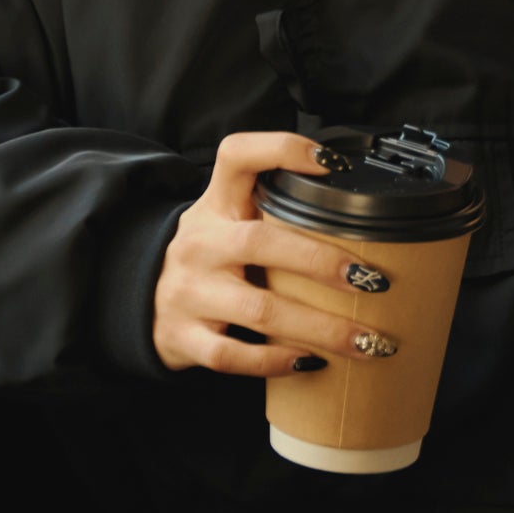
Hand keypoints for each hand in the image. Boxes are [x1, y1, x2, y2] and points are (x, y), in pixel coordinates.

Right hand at [153, 132, 385, 375]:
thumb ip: (273, 212)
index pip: (237, 156)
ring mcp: (189, 292)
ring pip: (258, 309)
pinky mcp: (184, 338)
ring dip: (320, 328)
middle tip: (372, 279)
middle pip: (260, 242)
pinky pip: (233, 355)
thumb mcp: (227, 222)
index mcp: (215, 206)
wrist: (141, 302)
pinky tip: (311, 363)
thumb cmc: (208, 259)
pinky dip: (275, 361)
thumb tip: (360, 215)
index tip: (333, 163)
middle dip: (321, 262)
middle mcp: (200, 244)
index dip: (281, 149)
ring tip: (366, 341)